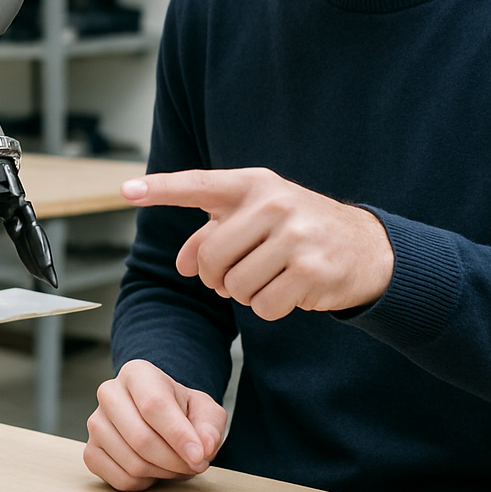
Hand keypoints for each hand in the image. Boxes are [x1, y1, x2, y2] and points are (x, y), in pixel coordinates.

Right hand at [83, 359, 226, 491]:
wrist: (157, 415)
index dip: (178, 435)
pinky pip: (120, 480)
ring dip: (163, 472)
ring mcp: (96, 423)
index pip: (154, 405)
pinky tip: (154, 468)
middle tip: (194, 464)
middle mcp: (109, 393)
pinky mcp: (91, 451)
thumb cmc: (179, 410)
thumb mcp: (204, 410)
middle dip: (174, 460)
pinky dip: (145, 482)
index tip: (199, 456)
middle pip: (141, 438)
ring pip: (132, 462)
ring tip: (176, 463)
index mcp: (137, 373)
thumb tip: (204, 447)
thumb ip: (210, 425)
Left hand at [121, 167, 392, 320]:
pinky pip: (263, 307)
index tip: (125, 190)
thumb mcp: (257, 217)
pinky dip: (269, 308)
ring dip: (244, 293)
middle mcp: (273, 204)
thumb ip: (213, 233)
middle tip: (234, 275)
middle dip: (215, 277)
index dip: (160, 189)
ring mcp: (294, 236)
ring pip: (235, 286)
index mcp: (253, 184)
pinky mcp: (311, 271)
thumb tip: (183, 264)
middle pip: (210, 257)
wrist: (365, 246)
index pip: (198, 185)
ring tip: (268, 277)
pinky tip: (288, 290)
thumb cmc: (297, 228)